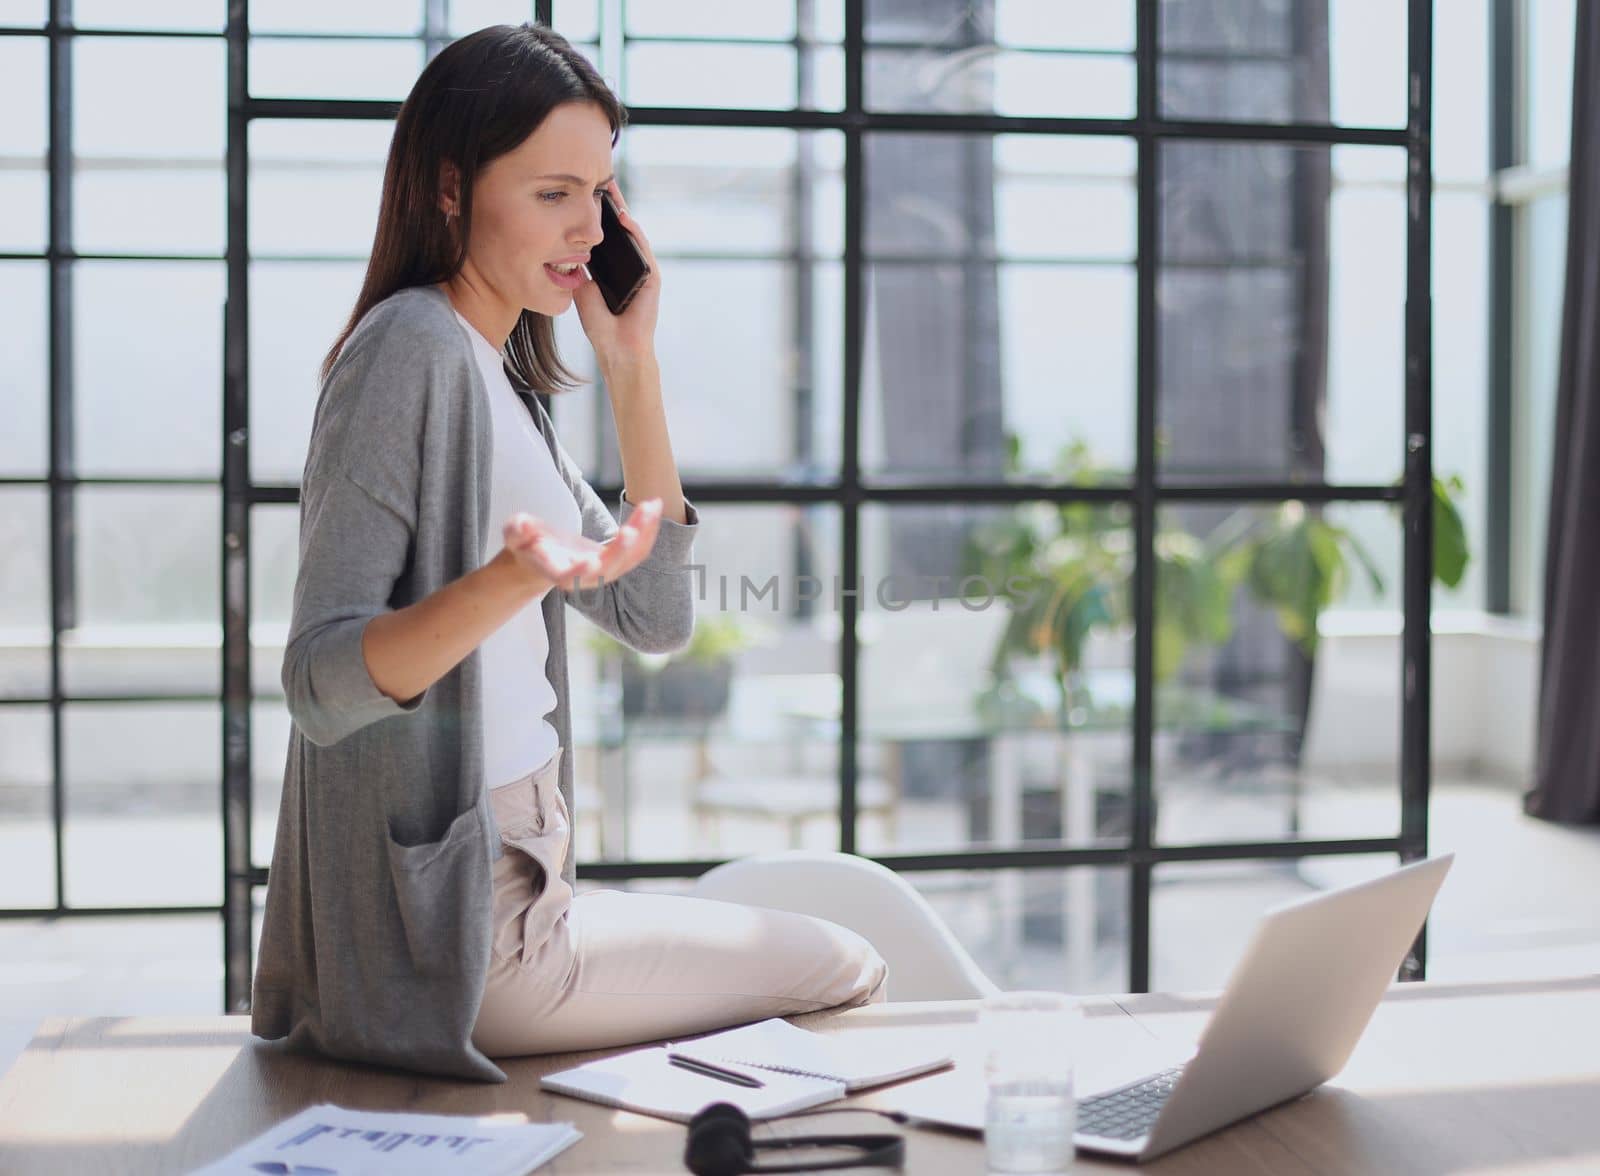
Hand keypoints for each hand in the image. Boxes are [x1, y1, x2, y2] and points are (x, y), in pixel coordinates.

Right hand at [501, 498, 662, 593]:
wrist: (542, 560)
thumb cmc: (526, 545)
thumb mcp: (515, 534)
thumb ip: (516, 531)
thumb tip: (520, 526)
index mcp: (558, 572)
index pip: (569, 577)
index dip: (579, 572)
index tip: (589, 562)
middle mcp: (585, 577)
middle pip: (608, 568)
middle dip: (622, 550)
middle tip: (632, 528)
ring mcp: (604, 571)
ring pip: (630, 559)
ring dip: (643, 534)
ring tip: (651, 506)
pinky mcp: (617, 562)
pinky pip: (639, 550)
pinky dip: (648, 531)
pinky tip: (653, 508)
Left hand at [573, 179, 661, 368]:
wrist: (617, 349)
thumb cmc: (601, 325)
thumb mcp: (583, 289)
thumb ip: (581, 268)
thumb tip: (566, 247)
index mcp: (615, 268)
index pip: (607, 235)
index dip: (598, 215)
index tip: (587, 192)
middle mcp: (631, 266)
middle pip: (622, 229)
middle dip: (612, 204)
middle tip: (601, 179)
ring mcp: (643, 270)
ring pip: (633, 234)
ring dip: (623, 211)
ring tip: (611, 190)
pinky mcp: (653, 278)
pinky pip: (643, 249)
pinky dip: (634, 232)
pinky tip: (623, 217)